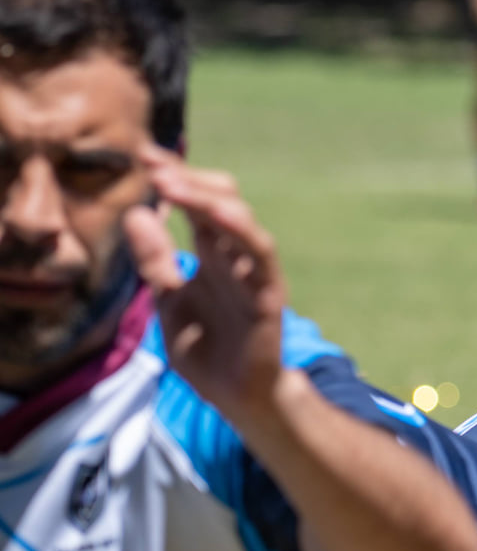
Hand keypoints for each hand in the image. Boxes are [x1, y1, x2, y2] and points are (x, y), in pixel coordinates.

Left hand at [122, 147, 288, 418]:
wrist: (237, 397)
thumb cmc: (207, 349)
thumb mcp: (168, 301)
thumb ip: (154, 261)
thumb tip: (135, 213)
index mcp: (213, 255)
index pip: (195, 203)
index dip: (173, 176)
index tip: (143, 153)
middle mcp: (235, 255)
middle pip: (220, 198)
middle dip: (187, 177)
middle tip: (153, 162)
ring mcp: (253, 272)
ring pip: (239, 219)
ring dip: (204, 196)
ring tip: (169, 182)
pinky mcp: (267, 293)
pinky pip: (260, 253)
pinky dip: (240, 228)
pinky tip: (215, 212)